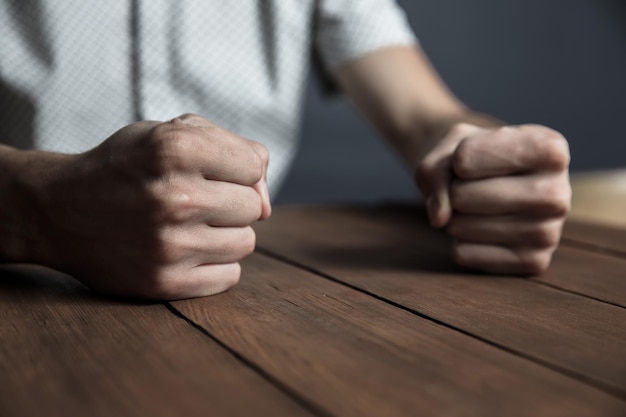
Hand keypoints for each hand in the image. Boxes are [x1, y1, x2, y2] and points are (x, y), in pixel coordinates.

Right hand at [29, 114, 270, 298]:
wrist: (58, 211)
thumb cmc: (126, 168)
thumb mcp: (168, 133)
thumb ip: (232, 148)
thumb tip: (268, 203)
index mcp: (174, 150)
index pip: (254, 165)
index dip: (236, 168)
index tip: (210, 172)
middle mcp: (173, 198)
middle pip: (254, 207)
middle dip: (230, 201)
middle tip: (194, 200)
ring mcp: (169, 245)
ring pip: (246, 243)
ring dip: (225, 233)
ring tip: (188, 225)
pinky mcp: (164, 282)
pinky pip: (229, 276)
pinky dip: (215, 264)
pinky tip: (184, 250)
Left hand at [414, 123, 570, 273]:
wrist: (492, 183)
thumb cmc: (475, 157)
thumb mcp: (449, 147)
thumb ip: (435, 172)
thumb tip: (439, 219)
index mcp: (549, 149)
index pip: (464, 159)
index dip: (454, 159)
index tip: (475, 157)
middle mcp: (558, 192)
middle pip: (462, 196)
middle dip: (453, 191)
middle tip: (475, 186)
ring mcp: (549, 232)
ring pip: (460, 227)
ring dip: (454, 217)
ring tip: (479, 207)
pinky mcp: (533, 263)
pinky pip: (463, 254)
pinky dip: (459, 242)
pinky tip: (483, 230)